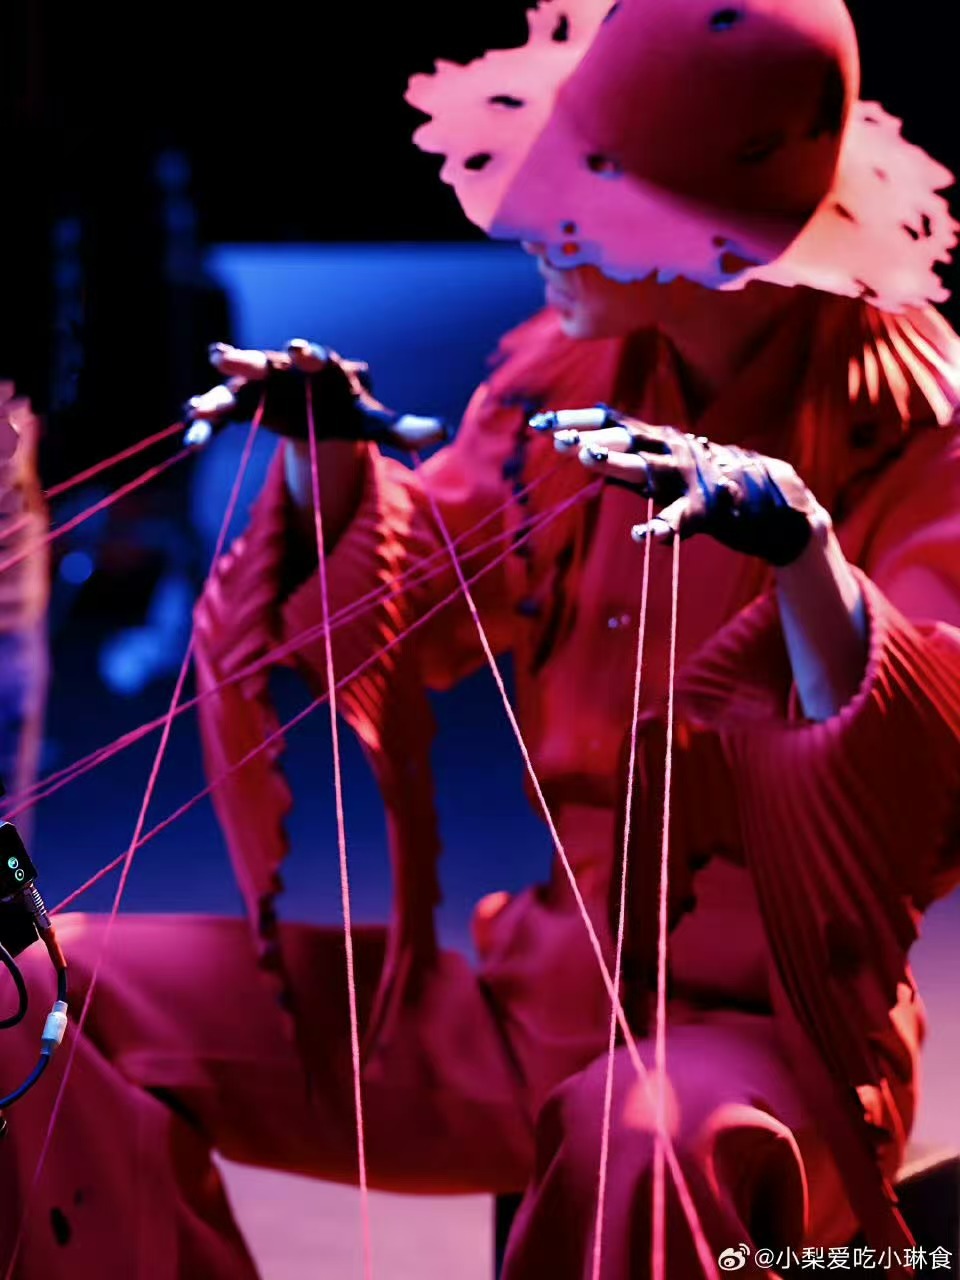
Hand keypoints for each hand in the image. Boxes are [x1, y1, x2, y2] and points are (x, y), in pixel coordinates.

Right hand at [183, 340, 447, 451]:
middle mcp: (285, 370)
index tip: (299, 349)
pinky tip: (192, 440)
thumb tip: (442, 431)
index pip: (316, 356)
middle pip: (265, 362)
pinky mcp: (242, 407)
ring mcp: (259, 387)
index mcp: (323, 367)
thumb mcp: (376, 423)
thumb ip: (405, 428)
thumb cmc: (350, 412)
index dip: (308, 352)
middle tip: (222, 357)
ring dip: (215, 396)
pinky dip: (207, 426)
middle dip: (247, 361)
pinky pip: (221, 416)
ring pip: (234, 389)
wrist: (320, 414)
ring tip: (197, 408)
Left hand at [530, 406, 826, 566]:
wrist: (772, 498)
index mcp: (660, 441)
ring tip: (588, 459)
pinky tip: (643, 536)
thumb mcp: (663, 464)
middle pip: (627, 443)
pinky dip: (664, 527)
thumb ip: (626, 459)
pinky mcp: (710, 509)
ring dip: (618, 464)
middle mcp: (673, 452)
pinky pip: (683, 519)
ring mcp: (692, 479)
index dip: (578, 421)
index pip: (613, 422)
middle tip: (560, 442)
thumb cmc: (706, 481)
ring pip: (649, 470)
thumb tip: (582, 447)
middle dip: (593, 440)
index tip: (541, 424)